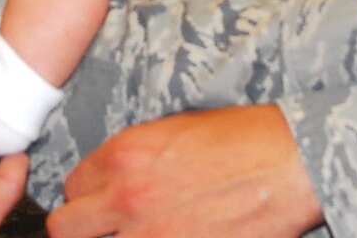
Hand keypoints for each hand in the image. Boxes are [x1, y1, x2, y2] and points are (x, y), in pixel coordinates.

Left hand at [50, 105, 321, 237]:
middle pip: (67, 229)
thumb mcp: (173, 130)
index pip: (70, 189)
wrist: (290, 164)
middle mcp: (128, 198)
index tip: (101, 203)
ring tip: (146, 230)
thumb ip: (131, 159)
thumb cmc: (241, 139)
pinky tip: (175, 234)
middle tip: (107, 226)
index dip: (86, 198)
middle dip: (84, 228)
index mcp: (123, 156)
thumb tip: (109, 181)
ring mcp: (153, 235)